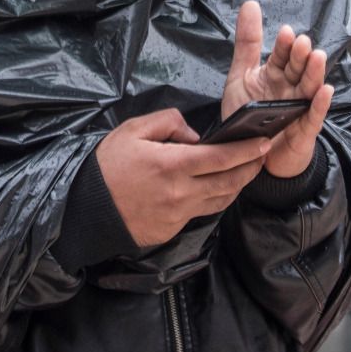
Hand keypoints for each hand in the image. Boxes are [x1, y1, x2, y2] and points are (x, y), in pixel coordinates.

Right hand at [94, 108, 271, 246]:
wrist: (86, 207)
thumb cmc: (107, 164)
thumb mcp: (132, 130)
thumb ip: (167, 123)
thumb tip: (194, 135)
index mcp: (171, 165)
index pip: (221, 157)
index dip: (246, 151)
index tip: (263, 143)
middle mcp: (180, 193)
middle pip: (229, 182)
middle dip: (250, 169)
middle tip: (262, 157)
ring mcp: (178, 215)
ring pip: (220, 201)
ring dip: (237, 186)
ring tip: (245, 172)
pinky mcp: (173, 229)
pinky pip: (202, 212)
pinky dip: (215, 199)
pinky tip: (217, 188)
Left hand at [221, 0, 332, 179]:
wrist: (250, 154)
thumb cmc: (248, 114)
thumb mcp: (241, 76)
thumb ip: (247, 42)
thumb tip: (250, 4)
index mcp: (274, 73)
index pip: (281, 55)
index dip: (284, 45)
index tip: (285, 32)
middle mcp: (289, 88)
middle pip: (298, 68)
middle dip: (301, 56)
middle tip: (303, 43)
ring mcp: (299, 108)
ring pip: (310, 88)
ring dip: (314, 73)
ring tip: (317, 58)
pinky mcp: (304, 130)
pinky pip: (314, 116)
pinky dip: (320, 105)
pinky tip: (324, 92)